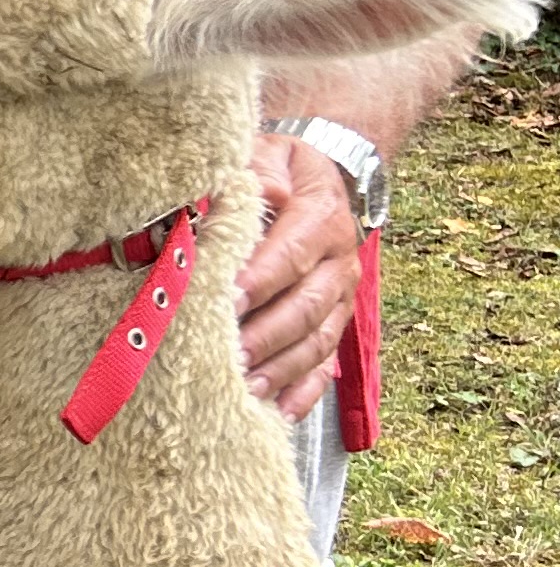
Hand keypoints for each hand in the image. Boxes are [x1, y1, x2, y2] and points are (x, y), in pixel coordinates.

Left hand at [238, 133, 359, 417]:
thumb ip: (259, 169)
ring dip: (280, 369)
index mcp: (320, 219)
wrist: (323, 180)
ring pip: (316, 341)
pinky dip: (303, 392)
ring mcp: (339, 298)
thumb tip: (259, 188)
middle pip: (305, 307)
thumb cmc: (279, 169)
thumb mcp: (271, 153)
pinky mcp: (335, 323)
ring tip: (245, 391)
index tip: (227, 300)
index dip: (259, 279)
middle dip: (265, 335)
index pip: (288, 254)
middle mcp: (337, 263)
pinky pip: (325, 365)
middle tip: (227, 356)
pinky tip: (277, 414)